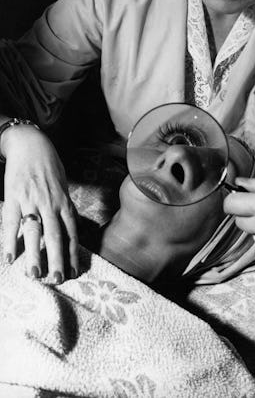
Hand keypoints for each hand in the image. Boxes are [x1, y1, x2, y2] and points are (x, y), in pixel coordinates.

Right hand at [2, 125, 78, 281]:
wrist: (30, 145)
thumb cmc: (49, 167)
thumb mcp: (63, 187)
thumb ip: (65, 208)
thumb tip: (71, 229)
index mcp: (64, 202)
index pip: (72, 232)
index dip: (73, 252)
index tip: (74, 271)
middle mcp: (50, 203)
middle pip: (56, 235)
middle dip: (58, 258)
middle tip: (59, 279)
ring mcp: (31, 200)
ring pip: (35, 231)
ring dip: (34, 254)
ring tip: (35, 274)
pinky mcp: (13, 197)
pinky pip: (11, 222)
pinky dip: (11, 240)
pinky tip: (10, 256)